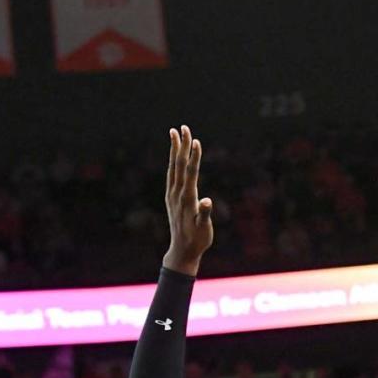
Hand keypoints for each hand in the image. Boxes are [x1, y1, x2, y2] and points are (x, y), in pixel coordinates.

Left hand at [163, 125, 212, 276]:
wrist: (182, 251)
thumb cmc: (197, 240)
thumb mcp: (203, 229)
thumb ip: (204, 214)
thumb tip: (207, 201)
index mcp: (187, 199)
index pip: (190, 173)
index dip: (194, 157)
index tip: (196, 141)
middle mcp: (177, 194)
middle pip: (179, 165)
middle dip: (182, 145)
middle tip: (184, 127)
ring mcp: (172, 195)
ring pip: (173, 167)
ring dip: (175, 149)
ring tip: (175, 133)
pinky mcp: (171, 198)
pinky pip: (172, 174)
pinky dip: (174, 161)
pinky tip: (175, 155)